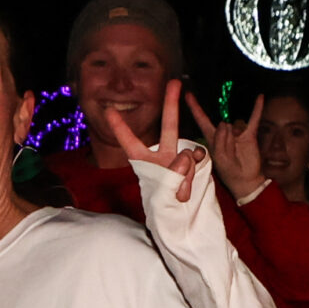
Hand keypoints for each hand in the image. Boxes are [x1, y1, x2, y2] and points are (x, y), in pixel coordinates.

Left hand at [107, 81, 207, 201]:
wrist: (181, 225)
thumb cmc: (162, 213)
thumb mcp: (160, 197)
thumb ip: (172, 177)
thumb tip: (187, 157)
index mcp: (144, 163)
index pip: (130, 142)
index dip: (120, 127)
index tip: (109, 109)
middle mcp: (162, 157)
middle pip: (167, 127)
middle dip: (171, 104)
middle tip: (174, 82)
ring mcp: (180, 161)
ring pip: (187, 153)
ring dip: (186, 173)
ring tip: (179, 195)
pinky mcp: (195, 167)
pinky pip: (199, 160)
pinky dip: (196, 172)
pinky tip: (189, 189)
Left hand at [185, 91, 264, 202]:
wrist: (246, 180)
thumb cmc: (229, 172)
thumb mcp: (220, 158)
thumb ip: (219, 141)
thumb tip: (224, 123)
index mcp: (212, 138)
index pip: (202, 119)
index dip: (195, 108)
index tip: (188, 94)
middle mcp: (223, 133)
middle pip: (221, 123)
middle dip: (224, 136)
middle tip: (228, 151)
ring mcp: (237, 132)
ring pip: (235, 123)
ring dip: (235, 134)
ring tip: (237, 148)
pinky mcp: (249, 134)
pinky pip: (253, 118)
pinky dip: (257, 108)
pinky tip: (259, 97)